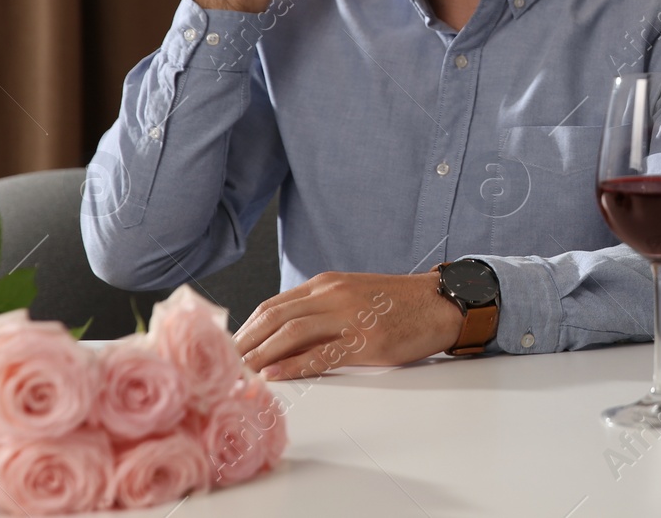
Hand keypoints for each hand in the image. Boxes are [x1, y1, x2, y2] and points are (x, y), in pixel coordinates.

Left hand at [233, 270, 461, 378]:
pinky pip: (321, 353)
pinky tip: (274, 375)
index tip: (228, 349)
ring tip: (239, 374)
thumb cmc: (398, 303)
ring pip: (291, 333)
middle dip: (244, 342)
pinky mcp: (366, 341)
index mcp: (327, 284)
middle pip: (273, 317)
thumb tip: (282, 334)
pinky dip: (293, 365)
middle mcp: (333, 295)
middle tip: (221, 365)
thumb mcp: (353, 294)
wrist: (439, 302)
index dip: (246, 328)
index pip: (273, 305)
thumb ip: (320, 308)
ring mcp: (349, 317)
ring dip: (260, 355)